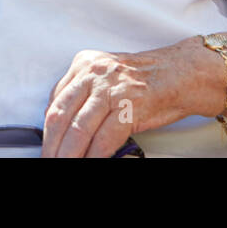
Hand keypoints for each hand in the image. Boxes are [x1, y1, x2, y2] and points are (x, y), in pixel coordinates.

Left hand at [41, 45, 197, 157]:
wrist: (180, 74)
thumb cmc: (144, 78)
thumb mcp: (105, 75)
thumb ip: (81, 92)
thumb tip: (56, 120)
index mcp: (85, 64)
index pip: (55, 100)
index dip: (47, 129)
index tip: (46, 145)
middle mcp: (94, 73)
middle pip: (61, 116)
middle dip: (52, 145)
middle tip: (47, 159)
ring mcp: (112, 89)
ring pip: (79, 130)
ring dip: (69, 155)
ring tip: (64, 164)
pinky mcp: (129, 107)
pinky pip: (104, 139)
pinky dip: (94, 156)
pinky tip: (90, 162)